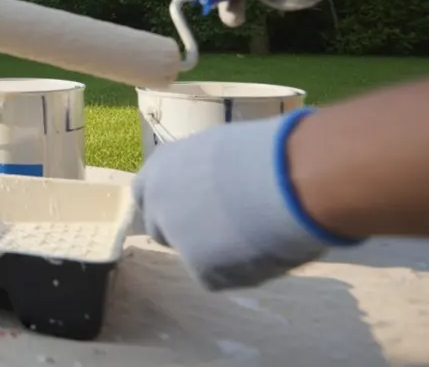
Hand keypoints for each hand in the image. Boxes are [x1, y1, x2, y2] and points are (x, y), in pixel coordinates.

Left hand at [132, 110, 359, 290]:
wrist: (282, 183)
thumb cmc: (265, 155)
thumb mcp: (222, 152)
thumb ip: (204, 173)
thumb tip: (215, 187)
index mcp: (162, 165)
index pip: (147, 192)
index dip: (169, 204)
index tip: (189, 210)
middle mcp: (158, 201)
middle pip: (160, 228)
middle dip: (184, 235)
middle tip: (222, 234)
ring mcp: (175, 236)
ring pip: (193, 255)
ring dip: (216, 253)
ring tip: (259, 237)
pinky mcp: (198, 268)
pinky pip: (219, 276)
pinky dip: (240, 271)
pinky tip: (264, 252)